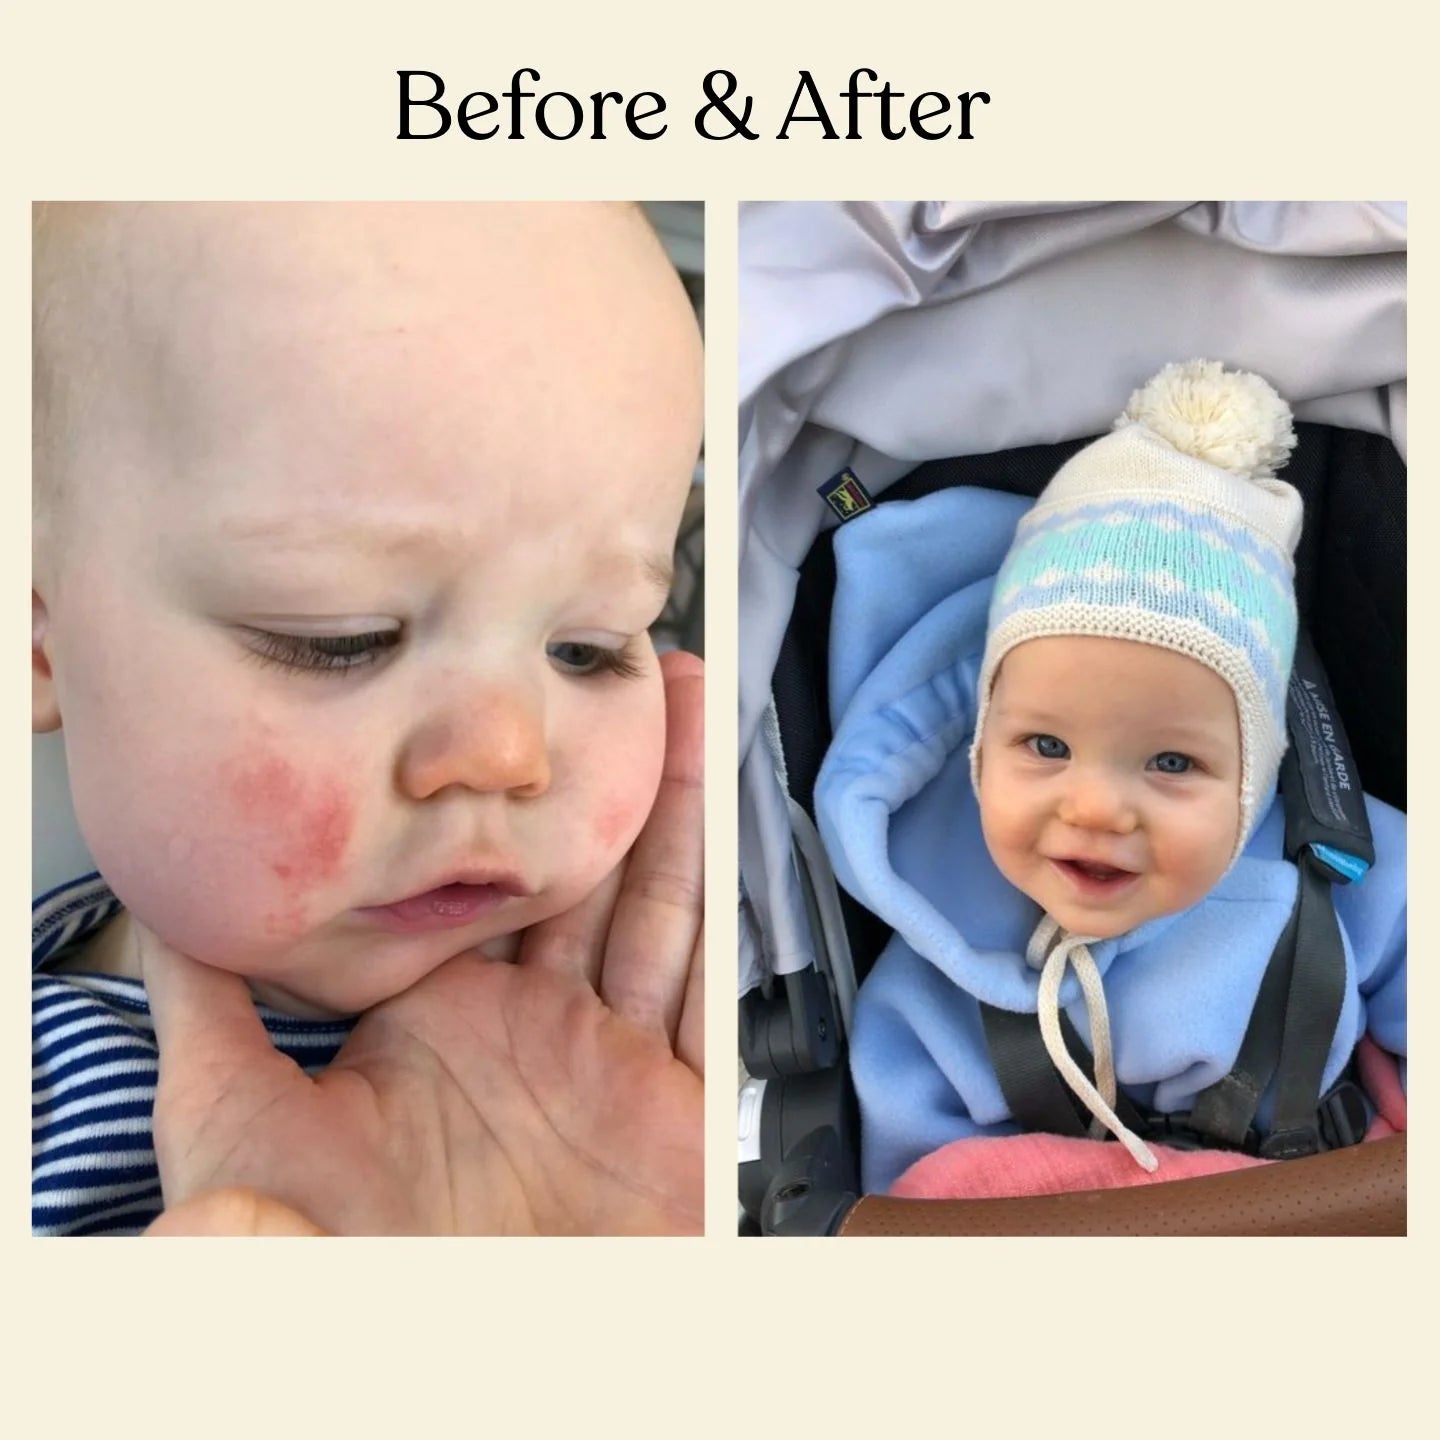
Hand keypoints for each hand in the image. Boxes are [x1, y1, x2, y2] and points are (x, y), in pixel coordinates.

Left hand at [143, 651, 703, 1235]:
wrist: (476, 1376)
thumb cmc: (350, 1283)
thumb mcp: (245, 1155)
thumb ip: (207, 1039)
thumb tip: (160, 928)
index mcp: (430, 1027)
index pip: (465, 884)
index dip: (489, 800)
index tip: (499, 713)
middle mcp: (524, 1032)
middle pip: (573, 871)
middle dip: (598, 771)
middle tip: (614, 669)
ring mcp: (607, 1066)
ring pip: (648, 904)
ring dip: (668, 806)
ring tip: (677, 704)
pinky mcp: (680, 1111)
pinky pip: (709, 990)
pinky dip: (723, 905)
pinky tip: (728, 824)